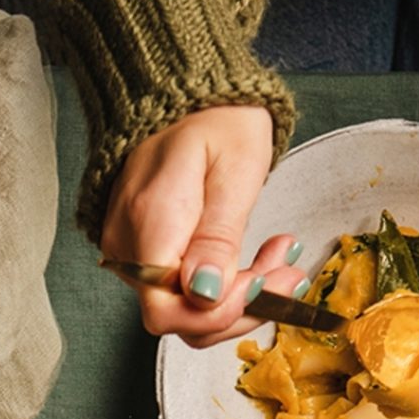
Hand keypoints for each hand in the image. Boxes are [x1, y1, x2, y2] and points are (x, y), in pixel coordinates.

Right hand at [97, 105, 299, 348]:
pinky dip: (228, 287)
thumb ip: (218, 236)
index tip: (264, 281)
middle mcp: (129, 246)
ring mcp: (131, 255)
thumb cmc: (217, 121)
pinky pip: (184, 294)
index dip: (220, 314)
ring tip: (280, 256)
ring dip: (242, 298)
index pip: (168, 311)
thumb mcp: (235, 169)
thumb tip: (204, 293)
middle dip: (243, 306)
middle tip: (290, 269)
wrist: (189, 98)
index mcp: (151, 222)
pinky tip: (256, 260)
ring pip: (187, 313)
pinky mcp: (143, 257)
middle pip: (180, 320)